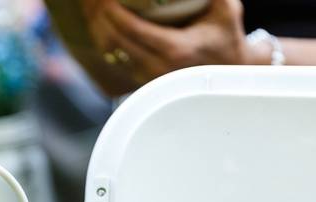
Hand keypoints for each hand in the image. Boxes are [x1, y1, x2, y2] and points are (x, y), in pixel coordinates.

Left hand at [84, 0, 261, 85]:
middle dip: (97, 16)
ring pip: (110, 52)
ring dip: (95, 28)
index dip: (111, 10)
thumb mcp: (226, 10)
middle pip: (114, 40)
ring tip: (88, 6)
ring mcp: (146, 77)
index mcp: (175, 50)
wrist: (227, 75)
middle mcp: (156, 67)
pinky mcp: (140, 80)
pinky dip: (102, 39)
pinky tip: (96, 23)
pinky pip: (114, 58)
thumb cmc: (227, 39)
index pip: (131, 29)